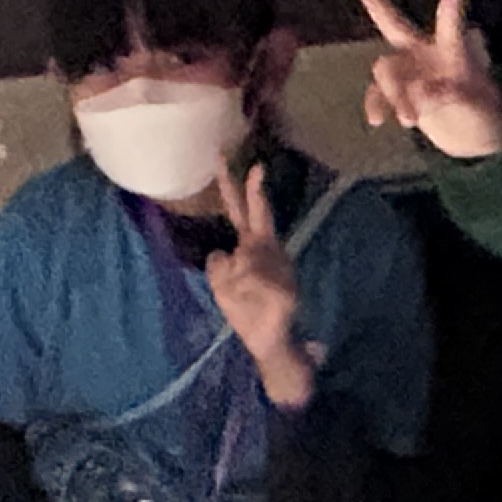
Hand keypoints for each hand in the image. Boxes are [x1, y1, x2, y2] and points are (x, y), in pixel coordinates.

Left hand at [204, 164, 318, 408]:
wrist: (272, 341)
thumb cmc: (247, 310)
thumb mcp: (222, 284)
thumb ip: (220, 264)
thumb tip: (220, 252)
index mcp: (254, 247)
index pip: (245, 210)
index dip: (239, 187)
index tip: (232, 160)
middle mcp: (266, 251)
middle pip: (256, 215)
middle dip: (253, 190)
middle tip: (249, 163)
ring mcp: (275, 268)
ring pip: (239, 262)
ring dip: (235, 283)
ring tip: (245, 300)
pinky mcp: (282, 289)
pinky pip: (250, 287)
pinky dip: (244, 297)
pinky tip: (251, 307)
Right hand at [350, 0, 501, 158]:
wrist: (469, 135)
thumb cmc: (480, 109)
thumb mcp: (477, 103)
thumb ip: (448, 95)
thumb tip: (419, 90)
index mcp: (450, 46)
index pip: (449, 19)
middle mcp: (423, 52)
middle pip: (392, 22)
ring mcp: (407, 72)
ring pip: (385, 68)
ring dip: (395, 91)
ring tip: (409, 120)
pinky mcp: (397, 96)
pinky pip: (378, 95)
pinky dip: (377, 106)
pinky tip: (377, 120)